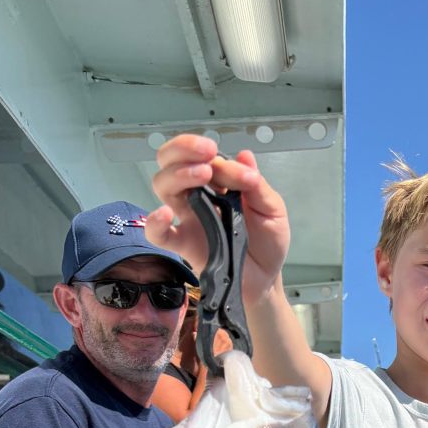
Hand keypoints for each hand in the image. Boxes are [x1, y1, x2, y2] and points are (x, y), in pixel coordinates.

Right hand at [147, 135, 289, 305]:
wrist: (267, 278)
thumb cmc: (268, 242)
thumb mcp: (272, 209)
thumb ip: (257, 185)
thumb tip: (244, 157)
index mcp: (218, 182)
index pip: (203, 156)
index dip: (219, 156)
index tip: (243, 172)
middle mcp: (198, 196)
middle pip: (171, 161)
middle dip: (183, 149)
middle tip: (207, 154)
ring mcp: (188, 219)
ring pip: (163, 186)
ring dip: (177, 174)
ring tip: (202, 175)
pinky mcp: (184, 244)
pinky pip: (159, 233)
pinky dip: (154, 222)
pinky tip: (164, 213)